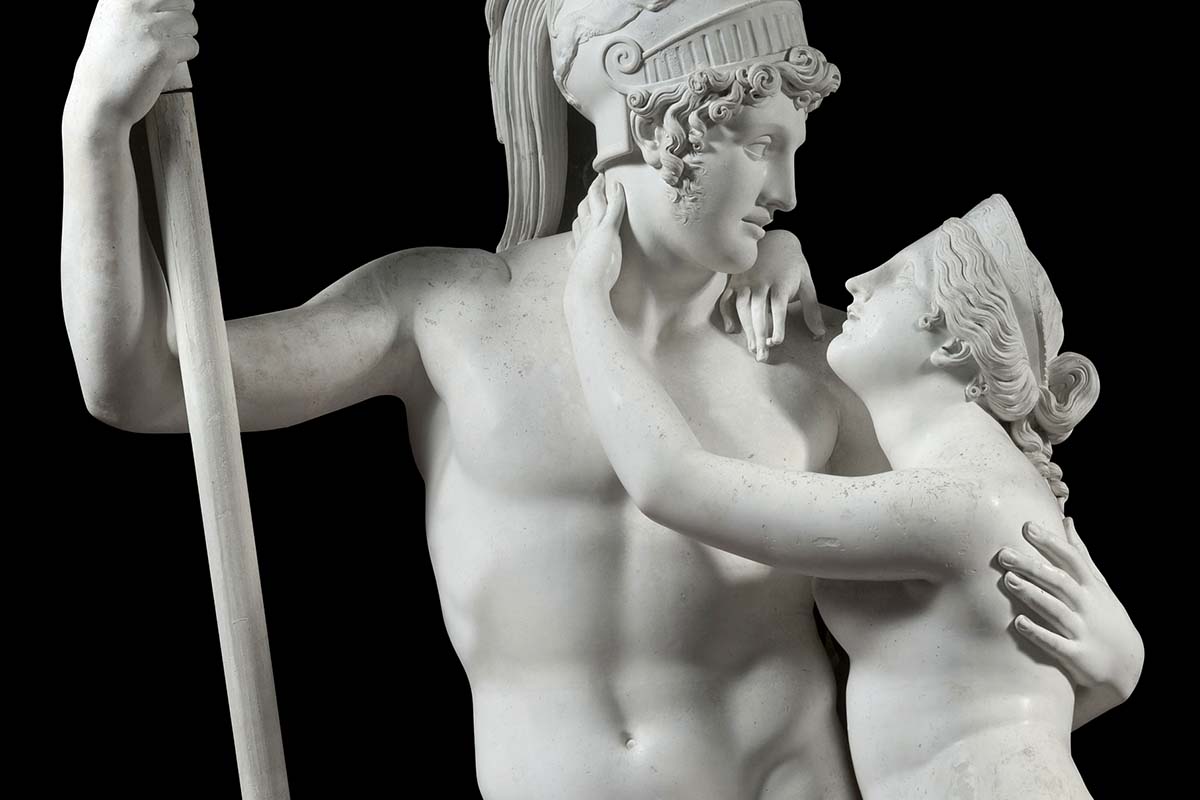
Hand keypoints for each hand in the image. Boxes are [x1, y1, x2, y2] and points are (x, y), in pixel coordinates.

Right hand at [66, 1, 199, 129]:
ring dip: (182, 39)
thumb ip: (138, 5)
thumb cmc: (109, 60)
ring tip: (160, 51)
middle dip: (180, 20)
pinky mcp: (163, 50)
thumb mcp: (114, 18)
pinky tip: (163, 64)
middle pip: (184, 0)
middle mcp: (135, 4)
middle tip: (163, 38)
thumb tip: (172, 0)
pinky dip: (183, 57)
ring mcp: (150, 26)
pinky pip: (193, 46)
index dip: (171, 5)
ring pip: (191, 23)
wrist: (98, 95)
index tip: (161, 21)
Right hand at [566, 173, 626, 299]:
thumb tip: (574, 274)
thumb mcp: (581, 278)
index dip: (581, 215)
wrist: (584, 289)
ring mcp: (593, 230)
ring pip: (594, 203)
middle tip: (595, 185)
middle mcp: (583, 235)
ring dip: (598, 189)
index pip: (578, 225)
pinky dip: (616, 195)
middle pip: (582, 210)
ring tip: (603, 178)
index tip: (585, 209)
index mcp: (578, 246)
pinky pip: (613, 207)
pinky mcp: (606, 230)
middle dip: (588, 197)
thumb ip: (580, 271)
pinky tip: (619, 186)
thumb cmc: (584, 290)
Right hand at [718, 229, 824, 361]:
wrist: (776, 238)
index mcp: (780, 283)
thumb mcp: (806, 283)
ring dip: (746, 329)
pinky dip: (727, 314)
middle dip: (759, 335)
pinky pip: (726, 299)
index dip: (776, 325)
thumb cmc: (793, 264)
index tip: (776, 342)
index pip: (777, 308)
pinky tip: (732, 330)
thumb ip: (811, 309)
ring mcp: (745, 281)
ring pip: (742, 308)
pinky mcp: (734, 280)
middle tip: (762, 356)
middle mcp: (760, 282)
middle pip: (758, 312)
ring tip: (752, 348)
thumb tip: (819, 335)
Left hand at [998, 518, 1143, 700]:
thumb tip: (1067, 520)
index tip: (1028, 526)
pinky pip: (1056, 644)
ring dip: (1033, 595)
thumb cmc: (1104, 616)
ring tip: (1009, 580)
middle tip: (1004, 553)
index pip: (1071, 559)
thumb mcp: (1098, 583)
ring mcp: (1083, 630)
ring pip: (1056, 610)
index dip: (1051, 543)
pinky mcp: (1077, 655)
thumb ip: (1080, 553)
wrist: (1127, 666)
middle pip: (1059, 581)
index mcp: (1091, 587)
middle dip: (1032, 567)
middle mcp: (1087, 606)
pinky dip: (1039, 634)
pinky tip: (1018, 623)